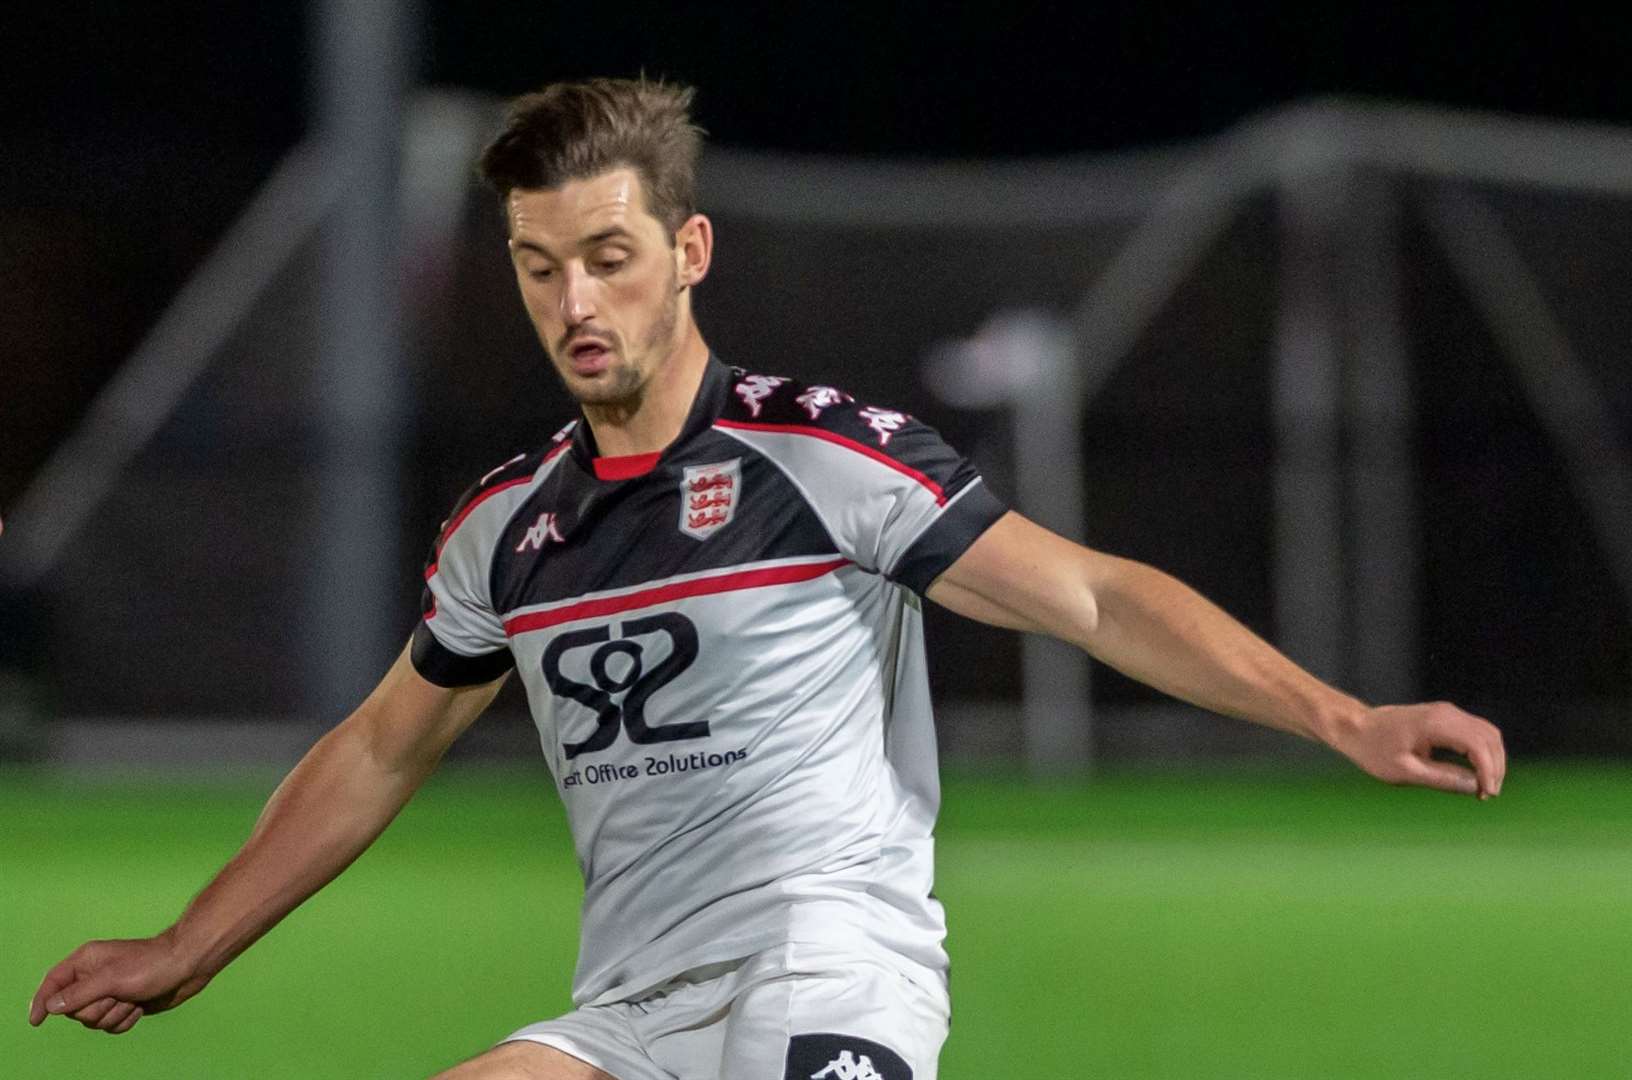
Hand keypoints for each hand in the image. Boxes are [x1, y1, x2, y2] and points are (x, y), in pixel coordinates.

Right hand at [28, 930, 206, 1034]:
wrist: (188, 967)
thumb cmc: (152, 965)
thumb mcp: (112, 978)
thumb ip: (79, 992)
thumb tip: (51, 1005)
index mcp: (86, 961)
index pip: (53, 982)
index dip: (42, 1000)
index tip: (36, 1021)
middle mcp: (94, 977)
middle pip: (75, 1010)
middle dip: (97, 1009)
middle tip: (118, 995)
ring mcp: (110, 992)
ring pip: (93, 1021)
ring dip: (114, 1014)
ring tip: (133, 998)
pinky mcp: (124, 1005)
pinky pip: (111, 1027)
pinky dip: (125, 1021)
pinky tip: (140, 1007)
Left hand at [1332, 702, 1505, 798]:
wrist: (1355, 727)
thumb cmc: (1373, 749)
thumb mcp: (1405, 771)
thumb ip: (1442, 778)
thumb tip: (1476, 786)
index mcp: (1436, 723)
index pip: (1478, 744)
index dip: (1489, 770)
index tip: (1486, 794)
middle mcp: (1447, 713)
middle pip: (1489, 737)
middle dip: (1495, 767)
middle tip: (1487, 795)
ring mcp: (1447, 712)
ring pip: (1487, 733)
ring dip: (1492, 760)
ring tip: (1484, 788)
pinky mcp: (1446, 717)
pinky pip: (1476, 732)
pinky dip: (1483, 752)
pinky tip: (1477, 774)